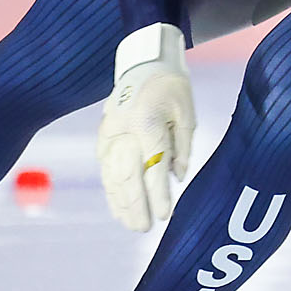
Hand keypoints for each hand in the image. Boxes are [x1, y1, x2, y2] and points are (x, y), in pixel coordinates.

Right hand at [98, 23, 194, 230]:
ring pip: (112, 177)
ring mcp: (110, 135)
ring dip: (121, 203)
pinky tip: (118, 207)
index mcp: (148, 123)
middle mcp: (124, 131)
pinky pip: (105, 170)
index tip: (164, 216)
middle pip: (127, 177)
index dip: (158, 196)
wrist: (142, 61)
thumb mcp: (186, 113)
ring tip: (132, 224)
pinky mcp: (103, 137)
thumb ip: (183, 147)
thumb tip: (177, 178)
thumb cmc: (171, 87)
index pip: (153, 168)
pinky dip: (111, 191)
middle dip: (136, 206)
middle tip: (145, 229)